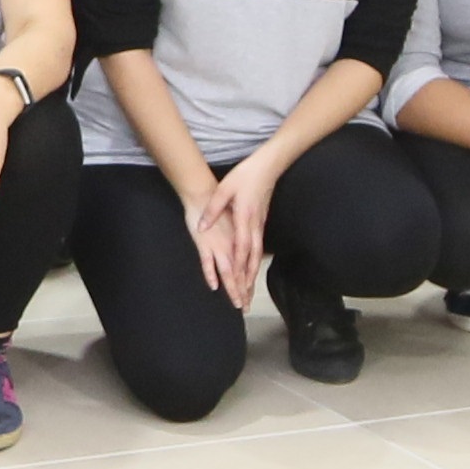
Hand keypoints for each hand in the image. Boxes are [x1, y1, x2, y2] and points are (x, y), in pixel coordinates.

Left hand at [190, 156, 276, 301]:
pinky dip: (254, 264)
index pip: (241, 247)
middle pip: (252, 259)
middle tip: (244, 302)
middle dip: (248, 281)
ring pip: (257, 256)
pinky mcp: (261, 223)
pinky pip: (258, 249)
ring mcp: (260, 225)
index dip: (239, 267)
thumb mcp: (224, 189)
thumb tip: (201, 227)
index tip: (236, 284)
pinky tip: (252, 273)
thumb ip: (213, 209)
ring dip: (252, 276)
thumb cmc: (245, 175)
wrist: (268, 166)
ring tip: (249, 294)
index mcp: (245, 218)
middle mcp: (254, 226)